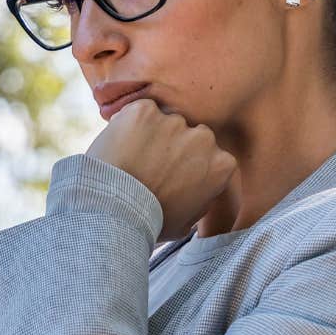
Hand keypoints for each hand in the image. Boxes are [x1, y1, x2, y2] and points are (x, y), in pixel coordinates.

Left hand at [84, 97, 236, 241]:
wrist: (114, 210)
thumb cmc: (149, 223)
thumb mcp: (185, 224)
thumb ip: (199, 202)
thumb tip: (199, 194)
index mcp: (221, 164)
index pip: (209, 156)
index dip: (189, 165)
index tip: (171, 176)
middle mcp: (204, 137)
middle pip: (189, 134)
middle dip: (173, 146)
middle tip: (148, 167)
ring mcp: (174, 121)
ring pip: (162, 122)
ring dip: (150, 135)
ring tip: (129, 160)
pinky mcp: (144, 110)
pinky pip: (137, 112)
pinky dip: (127, 125)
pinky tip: (118, 148)